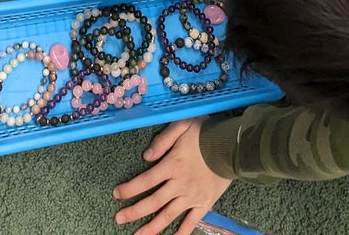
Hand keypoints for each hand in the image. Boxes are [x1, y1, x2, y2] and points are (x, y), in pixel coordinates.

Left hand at [113, 118, 231, 234]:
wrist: (232, 146)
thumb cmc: (206, 133)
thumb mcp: (182, 125)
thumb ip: (163, 140)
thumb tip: (146, 157)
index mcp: (172, 165)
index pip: (146, 180)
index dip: (130, 189)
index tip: (116, 194)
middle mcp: (179, 184)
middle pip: (153, 202)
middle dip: (134, 212)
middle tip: (119, 219)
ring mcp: (192, 197)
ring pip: (168, 216)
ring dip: (151, 228)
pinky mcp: (204, 204)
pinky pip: (190, 223)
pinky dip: (180, 233)